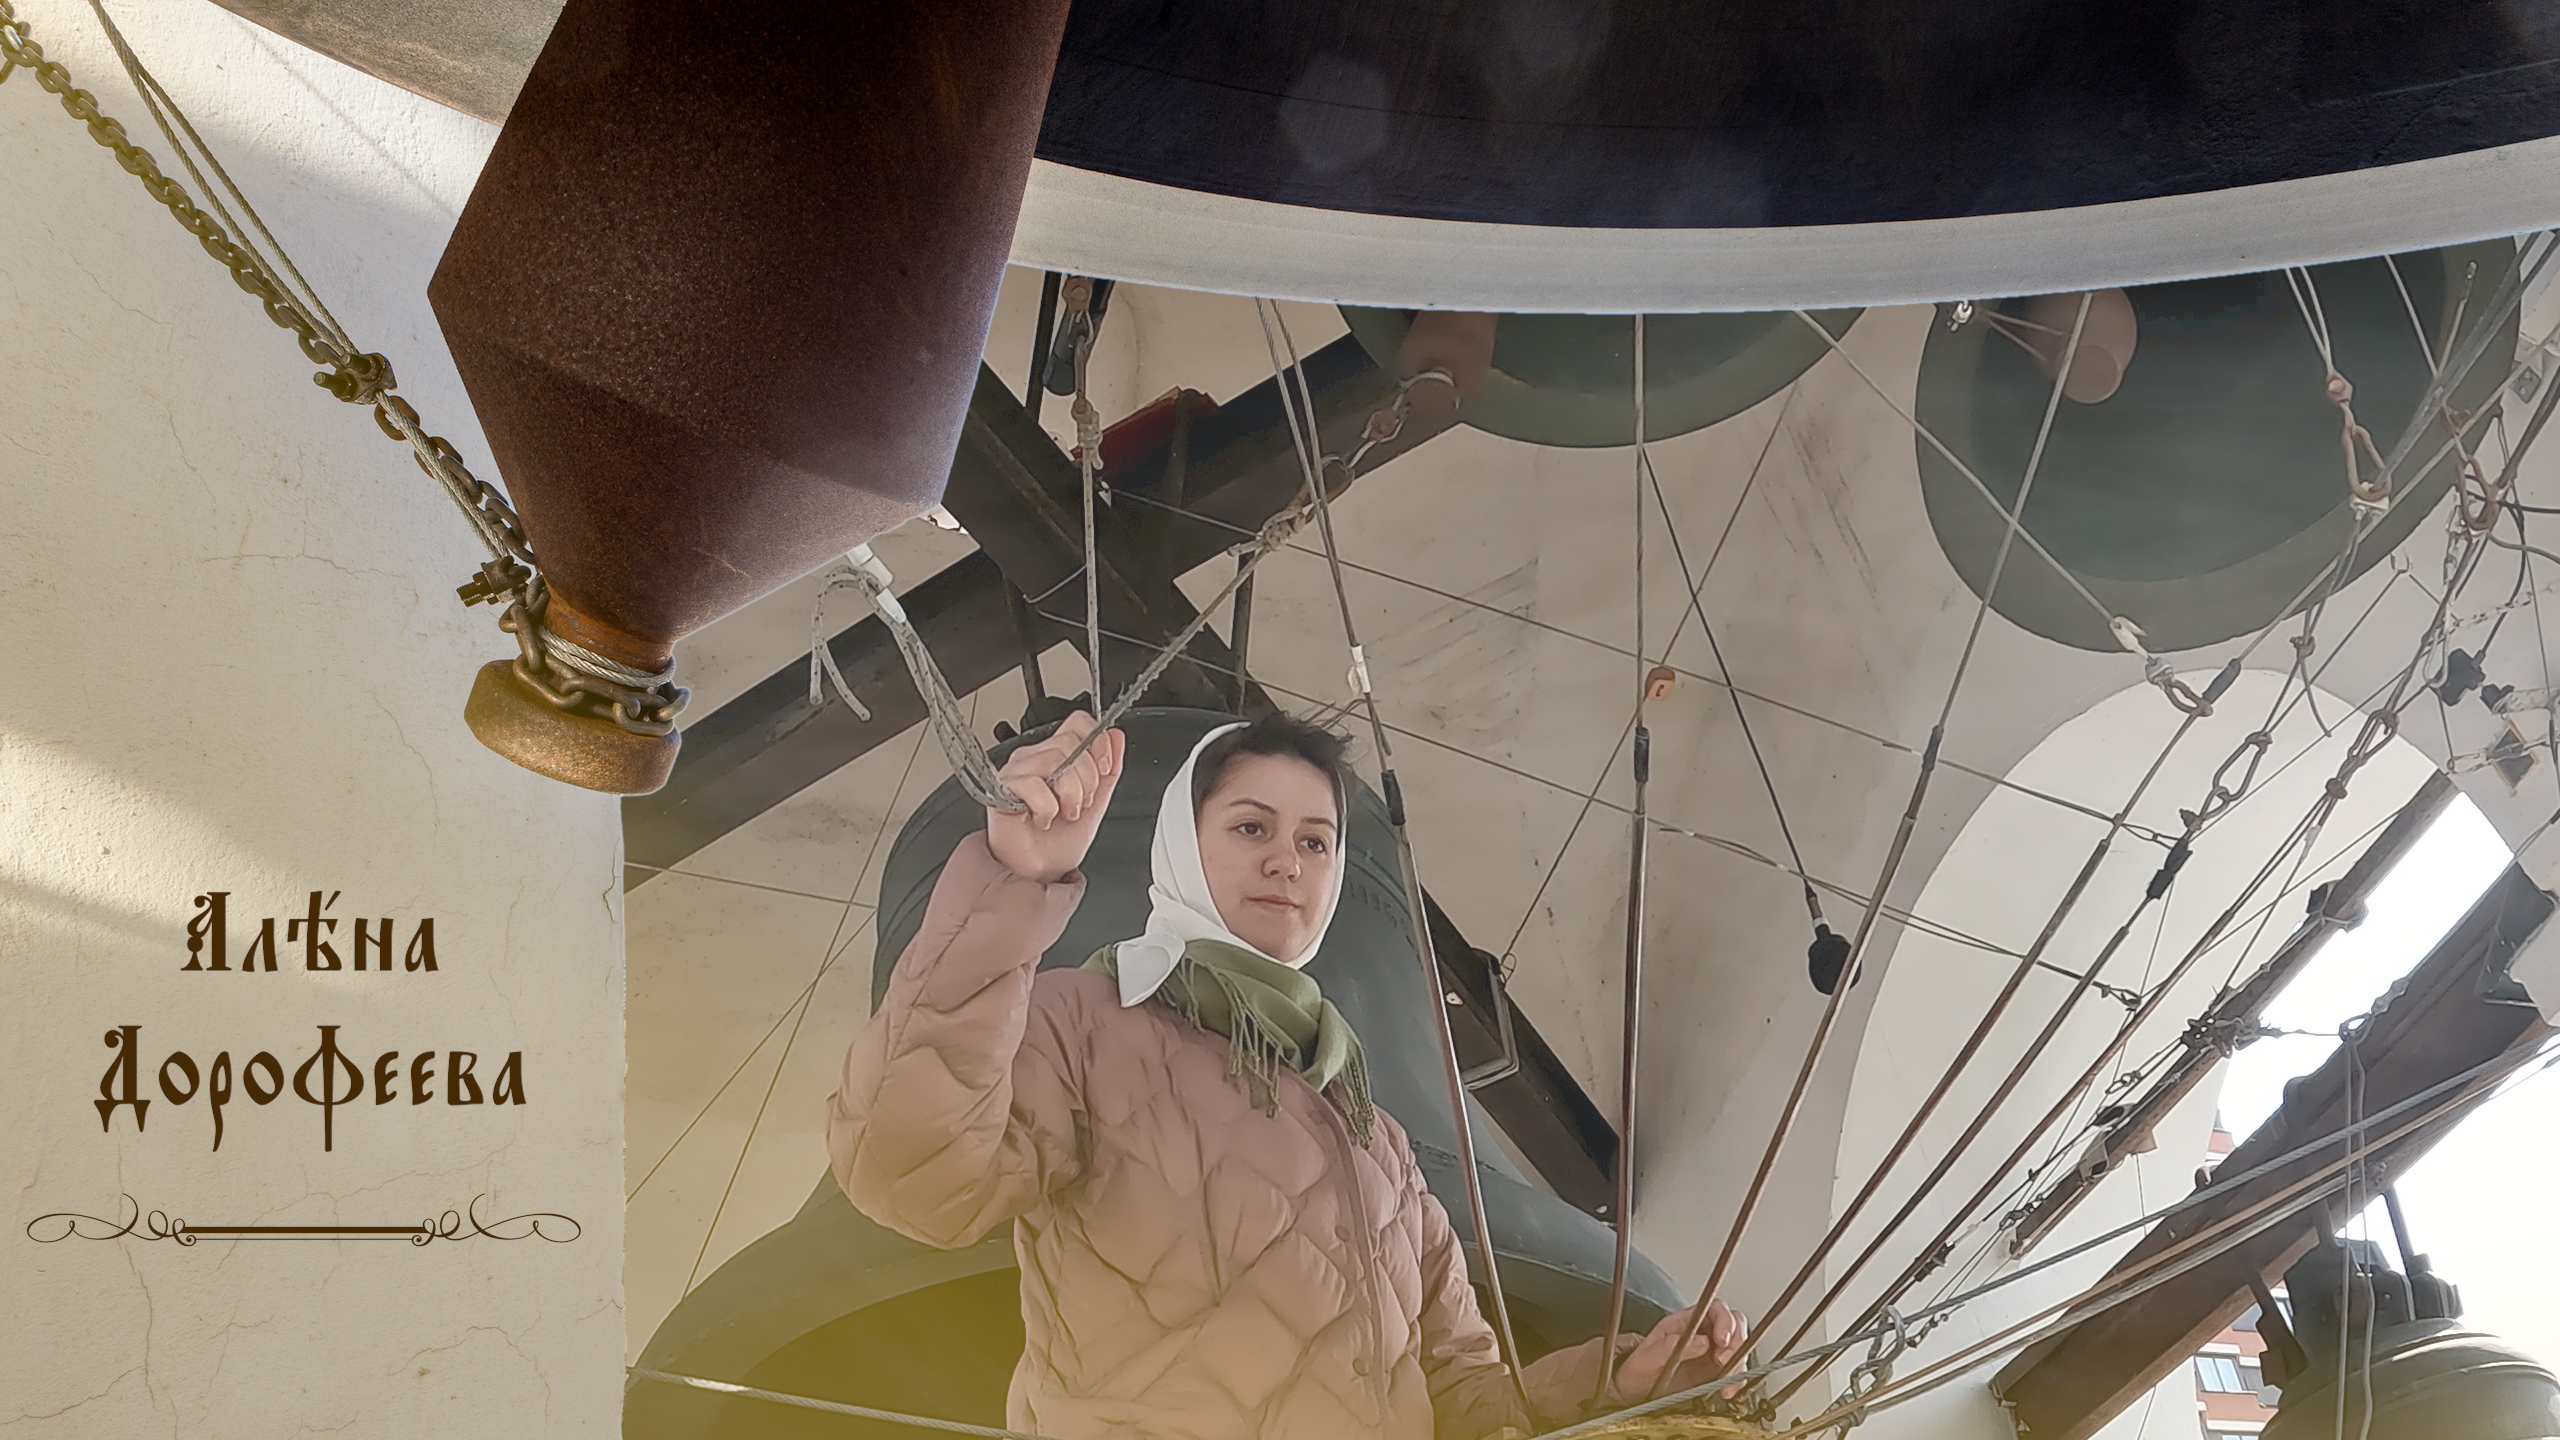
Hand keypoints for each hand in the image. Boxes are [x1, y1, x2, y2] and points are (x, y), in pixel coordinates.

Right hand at [984, 711, 1125, 883]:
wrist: (1042, 871)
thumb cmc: (1059, 842)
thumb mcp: (1097, 802)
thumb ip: (1109, 769)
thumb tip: (1117, 737)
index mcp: (1056, 755)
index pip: (1078, 722)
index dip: (1097, 741)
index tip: (1104, 767)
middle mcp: (1034, 757)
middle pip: (1070, 742)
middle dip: (1087, 779)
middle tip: (1080, 803)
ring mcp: (1016, 771)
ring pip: (1054, 760)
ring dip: (1069, 795)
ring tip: (1063, 812)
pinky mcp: (1002, 789)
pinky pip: (1033, 783)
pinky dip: (1047, 808)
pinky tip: (1043, 819)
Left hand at [1614, 1298, 1748, 1398]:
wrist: (1634, 1392)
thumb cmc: (1638, 1370)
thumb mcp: (1647, 1356)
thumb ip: (1670, 1345)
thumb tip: (1701, 1341)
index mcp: (1685, 1322)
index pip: (1715, 1308)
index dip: (1725, 1320)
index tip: (1722, 1339)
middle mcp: (1701, 1334)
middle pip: (1734, 1325)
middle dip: (1736, 1341)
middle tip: (1724, 1360)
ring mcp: (1711, 1353)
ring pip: (1739, 1348)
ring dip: (1738, 1363)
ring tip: (1725, 1379)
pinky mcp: (1715, 1373)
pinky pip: (1736, 1371)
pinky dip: (1737, 1380)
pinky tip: (1727, 1389)